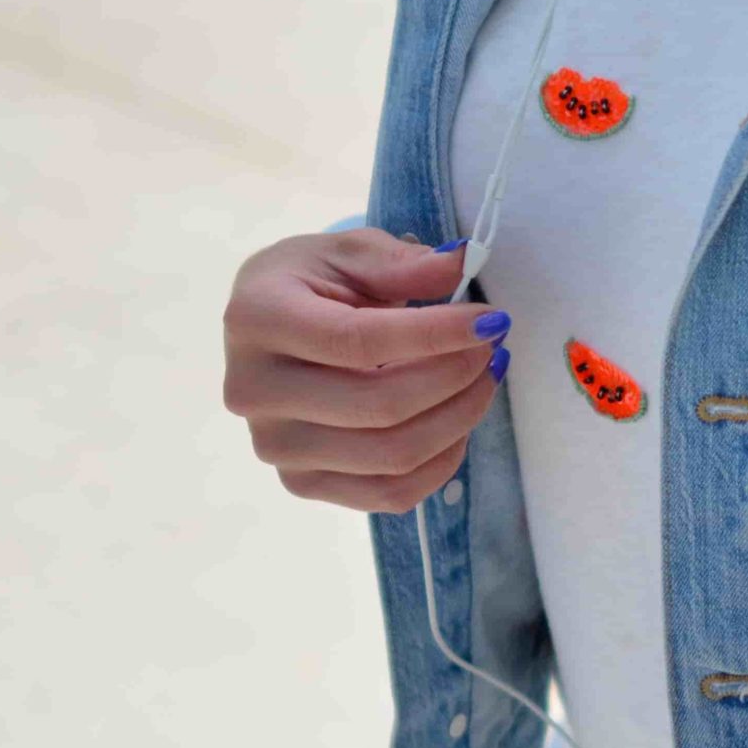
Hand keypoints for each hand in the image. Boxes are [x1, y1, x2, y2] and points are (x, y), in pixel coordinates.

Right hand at [222, 229, 510, 513]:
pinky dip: (441, 461)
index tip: (492, 320)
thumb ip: (403, 263)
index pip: (358, 340)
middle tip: (493, 348)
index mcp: (257, 320)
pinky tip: (458, 422)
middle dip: (457, 376)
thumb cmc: (314, 284)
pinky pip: (390, 494)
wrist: (272, 329)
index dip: (436, 335)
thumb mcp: (350, 253)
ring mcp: (276, 446)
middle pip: (380, 407)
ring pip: (392, 456)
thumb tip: (460, 265)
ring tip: (484, 379)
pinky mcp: (302, 483)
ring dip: (459, 418)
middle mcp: (254, 390)